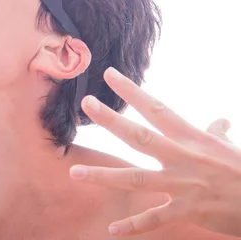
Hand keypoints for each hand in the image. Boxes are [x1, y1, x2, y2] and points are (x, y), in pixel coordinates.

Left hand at [69, 67, 240, 236]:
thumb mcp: (231, 149)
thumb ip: (216, 135)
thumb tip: (219, 120)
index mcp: (192, 139)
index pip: (157, 109)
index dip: (133, 92)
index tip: (109, 75)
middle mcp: (183, 158)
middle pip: (140, 136)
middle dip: (112, 120)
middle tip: (86, 103)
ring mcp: (184, 185)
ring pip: (137, 179)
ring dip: (104, 177)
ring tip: (75, 172)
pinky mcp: (189, 211)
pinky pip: (155, 219)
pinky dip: (133, 226)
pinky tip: (112, 229)